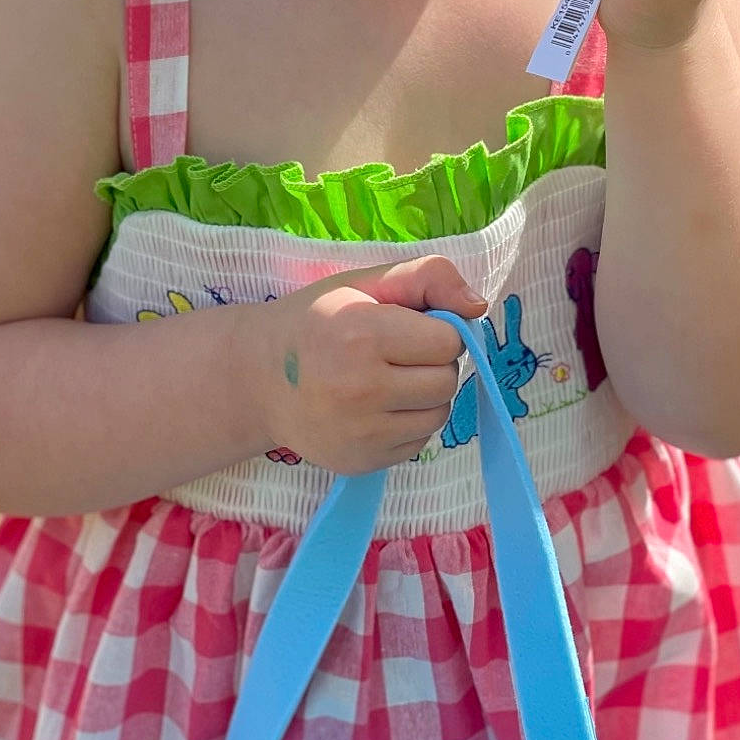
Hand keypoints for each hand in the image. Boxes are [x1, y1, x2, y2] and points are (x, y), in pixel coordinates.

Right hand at [254, 255, 487, 475]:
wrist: (261, 378)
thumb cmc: (320, 320)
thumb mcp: (368, 282)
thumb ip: (429, 277)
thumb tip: (479, 306)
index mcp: (362, 334)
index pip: (448, 340)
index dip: (434, 329)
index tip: (403, 326)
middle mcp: (361, 389)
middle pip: (446, 381)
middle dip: (432, 363)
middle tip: (397, 353)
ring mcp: (360, 433)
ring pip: (438, 414)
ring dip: (425, 395)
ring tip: (388, 379)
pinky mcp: (362, 463)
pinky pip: (417, 442)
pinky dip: (408, 422)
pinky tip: (377, 407)